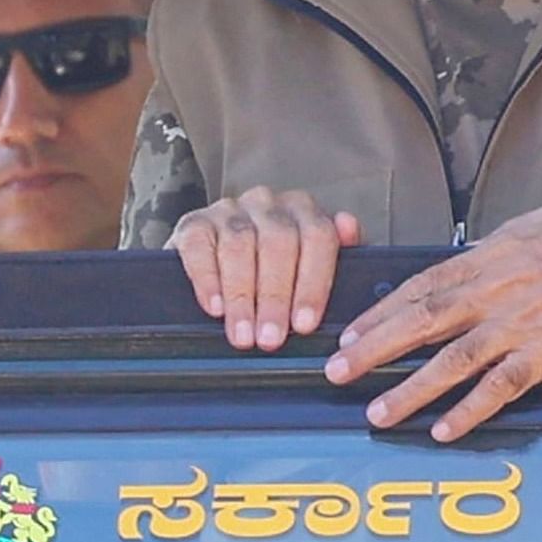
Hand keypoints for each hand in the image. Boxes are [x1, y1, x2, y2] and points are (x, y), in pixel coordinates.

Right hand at [169, 187, 364, 351]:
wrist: (216, 268)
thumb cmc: (272, 273)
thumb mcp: (309, 267)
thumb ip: (336, 253)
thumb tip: (349, 227)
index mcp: (303, 210)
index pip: (318, 236)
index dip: (312, 283)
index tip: (304, 324)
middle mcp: (267, 203)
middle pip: (278, 242)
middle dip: (275, 296)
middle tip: (271, 338)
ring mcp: (228, 210)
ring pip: (239, 244)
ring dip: (242, 295)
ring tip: (243, 334)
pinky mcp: (193, 223)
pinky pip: (199, 246)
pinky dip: (207, 279)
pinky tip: (215, 307)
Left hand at [324, 192, 541, 441]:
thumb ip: (505, 244)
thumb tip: (480, 253)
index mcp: (494, 256)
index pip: (422, 286)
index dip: (382, 312)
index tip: (350, 332)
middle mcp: (499, 291)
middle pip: (422, 322)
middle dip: (374, 349)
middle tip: (337, 372)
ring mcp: (524, 325)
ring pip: (452, 361)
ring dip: (410, 390)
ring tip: (377, 413)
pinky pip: (502, 388)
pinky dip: (471, 410)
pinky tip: (444, 430)